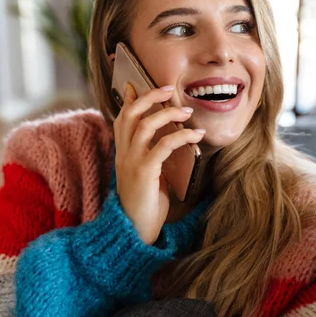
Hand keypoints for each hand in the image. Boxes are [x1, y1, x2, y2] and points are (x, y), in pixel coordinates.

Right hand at [113, 83, 205, 244]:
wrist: (135, 232)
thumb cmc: (146, 204)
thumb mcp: (148, 175)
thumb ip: (152, 157)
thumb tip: (166, 142)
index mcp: (123, 154)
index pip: (121, 120)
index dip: (127, 101)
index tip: (134, 84)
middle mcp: (123, 154)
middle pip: (130, 115)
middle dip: (149, 98)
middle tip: (167, 88)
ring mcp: (131, 163)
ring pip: (144, 126)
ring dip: (167, 114)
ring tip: (187, 111)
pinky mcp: (143, 173)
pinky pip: (162, 146)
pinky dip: (180, 137)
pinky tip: (195, 136)